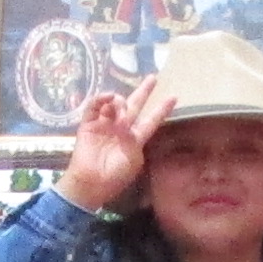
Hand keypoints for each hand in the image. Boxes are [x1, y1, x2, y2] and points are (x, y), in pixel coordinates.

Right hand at [58, 76, 172, 213]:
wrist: (91, 183)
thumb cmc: (115, 175)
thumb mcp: (133, 158)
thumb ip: (133, 137)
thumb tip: (125, 122)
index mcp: (135, 139)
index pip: (151, 120)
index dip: (161, 110)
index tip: (174, 97)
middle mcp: (121, 128)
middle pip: (135, 105)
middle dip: (144, 91)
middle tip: (153, 78)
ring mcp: (104, 125)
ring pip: (115, 103)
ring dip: (120, 102)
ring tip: (120, 110)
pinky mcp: (88, 124)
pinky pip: (94, 106)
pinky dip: (100, 99)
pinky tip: (107, 97)